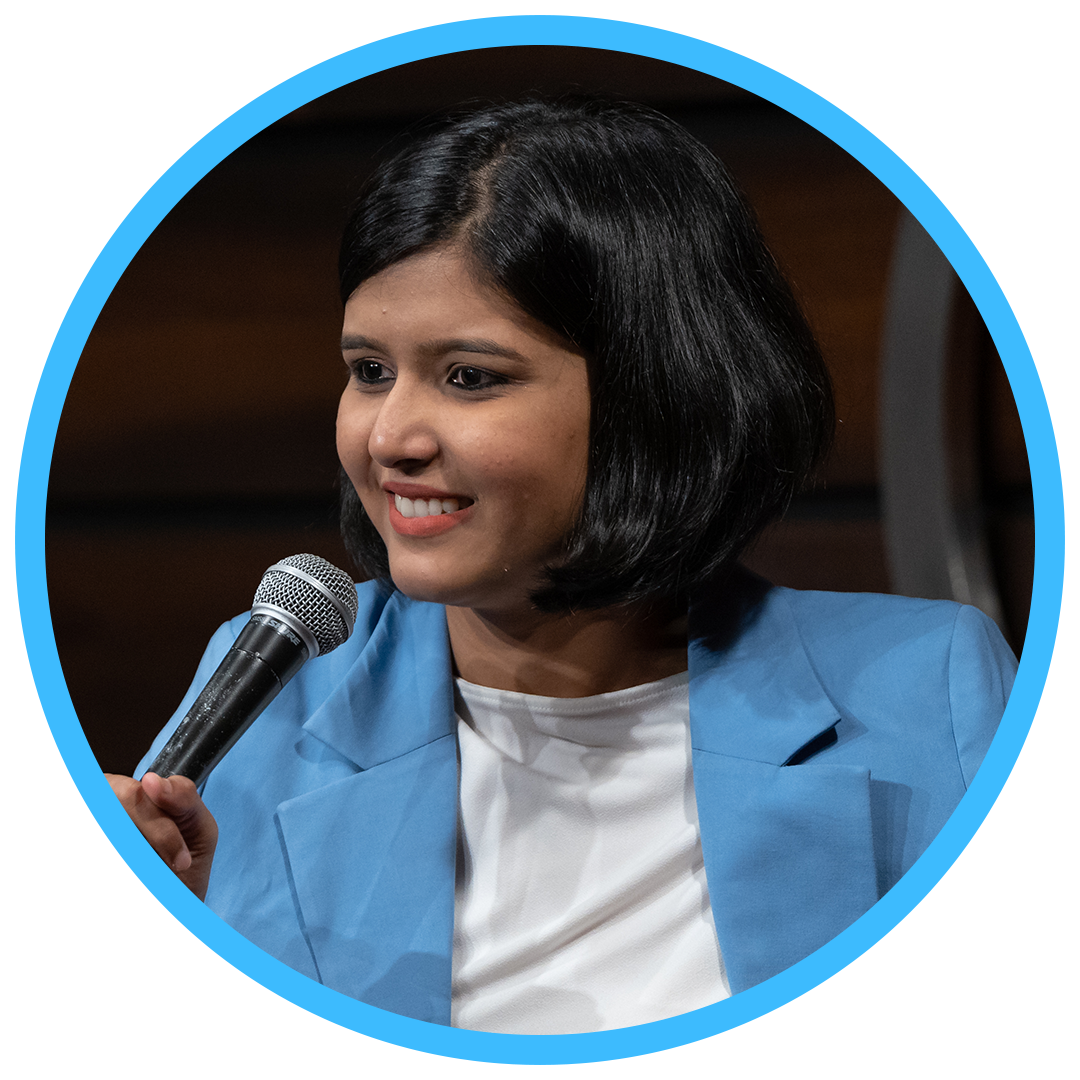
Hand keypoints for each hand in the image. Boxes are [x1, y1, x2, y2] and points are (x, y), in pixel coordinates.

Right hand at [24, 772, 217, 1010]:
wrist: (156, 951)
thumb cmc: (172, 886)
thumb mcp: (197, 837)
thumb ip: (186, 800)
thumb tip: (154, 781)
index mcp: (98, 794)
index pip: (128, 793)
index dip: (162, 829)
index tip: (180, 856)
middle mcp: (62, 820)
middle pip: (110, 826)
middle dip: (148, 861)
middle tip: (156, 882)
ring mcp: (44, 860)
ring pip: (95, 862)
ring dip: (131, 890)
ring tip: (133, 900)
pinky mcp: (36, 902)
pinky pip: (85, 903)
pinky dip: (115, 917)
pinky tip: (115, 919)